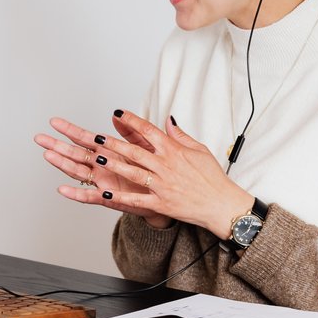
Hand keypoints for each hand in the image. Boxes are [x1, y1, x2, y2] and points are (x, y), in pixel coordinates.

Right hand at [34, 116, 171, 228]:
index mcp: (109, 152)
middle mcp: (101, 166)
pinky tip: (62, 189)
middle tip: (40, 138)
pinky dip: (76, 193)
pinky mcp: (108, 198)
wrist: (164, 196)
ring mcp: (102, 182)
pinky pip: (89, 196)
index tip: (55, 122)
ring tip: (48, 155)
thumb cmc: (151, 171)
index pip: (86, 138)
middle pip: (75, 154)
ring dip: (62, 164)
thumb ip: (130, 131)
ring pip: (78, 172)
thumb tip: (117, 114)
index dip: (70, 130)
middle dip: (57, 145)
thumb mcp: (143, 146)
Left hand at [41, 110, 254, 238]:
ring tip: (96, 158)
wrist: (222, 204)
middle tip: (96, 136)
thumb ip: (180, 135)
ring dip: (113, 165)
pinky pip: (136, 200)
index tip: (119, 113)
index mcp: (174, 151)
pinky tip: (104, 193)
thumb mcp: (199, 150)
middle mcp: (166, 166)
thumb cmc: (212, 177)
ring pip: (132, 172)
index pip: (149, 131)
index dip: (132, 121)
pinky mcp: (161, 203)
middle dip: (113, 143)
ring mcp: (162, 185)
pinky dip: (120, 197)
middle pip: (135, 151)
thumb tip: (168, 120)